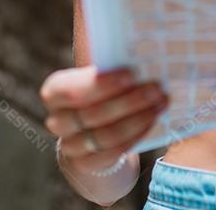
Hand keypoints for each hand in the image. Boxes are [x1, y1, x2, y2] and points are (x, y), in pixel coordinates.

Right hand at [39, 65, 168, 172]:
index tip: (131, 74)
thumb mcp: (97, 80)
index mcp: (54, 92)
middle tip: (156, 88)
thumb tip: (140, 51)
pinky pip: (113, 152)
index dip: (101, 84)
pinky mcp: (86, 164)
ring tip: (160, 103)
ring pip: (105, 134)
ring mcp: (70, 146)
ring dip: (137, 118)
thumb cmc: (97, 96)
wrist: (89, 135)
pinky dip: (135, 135)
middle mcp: (57, 121)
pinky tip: (152, 121)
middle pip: (92, 113)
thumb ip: (108, 68)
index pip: (71, 89)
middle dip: (129, 100)